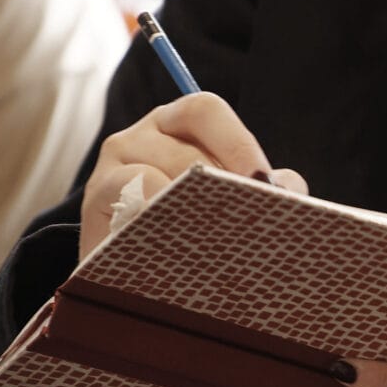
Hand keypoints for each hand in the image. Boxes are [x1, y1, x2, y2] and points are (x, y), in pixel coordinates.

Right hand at [78, 93, 306, 258]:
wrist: (126, 275)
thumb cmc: (185, 231)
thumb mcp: (225, 202)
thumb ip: (258, 189)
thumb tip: (290, 190)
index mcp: (177, 125)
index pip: (206, 110)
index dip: (239, 144)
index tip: (266, 184)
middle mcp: (141, 135)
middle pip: (187, 148)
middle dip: (223, 188)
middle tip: (247, 223)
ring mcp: (113, 164)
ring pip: (158, 173)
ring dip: (193, 209)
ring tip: (216, 240)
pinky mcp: (96, 198)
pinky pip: (131, 196)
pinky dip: (159, 217)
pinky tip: (178, 243)